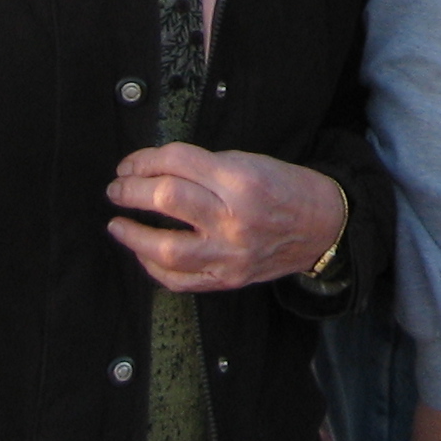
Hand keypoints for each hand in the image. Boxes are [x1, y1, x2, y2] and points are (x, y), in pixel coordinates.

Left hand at [105, 146, 346, 290]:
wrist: (323, 226)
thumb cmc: (286, 187)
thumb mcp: (251, 161)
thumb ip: (206, 166)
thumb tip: (155, 170)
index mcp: (241, 179)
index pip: (178, 162)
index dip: (145, 160)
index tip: (130, 164)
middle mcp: (233, 218)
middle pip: (166, 198)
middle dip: (131, 191)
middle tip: (117, 189)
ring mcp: (229, 253)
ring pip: (165, 248)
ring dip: (132, 235)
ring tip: (118, 224)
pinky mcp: (228, 279)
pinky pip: (179, 280)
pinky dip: (154, 268)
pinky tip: (145, 254)